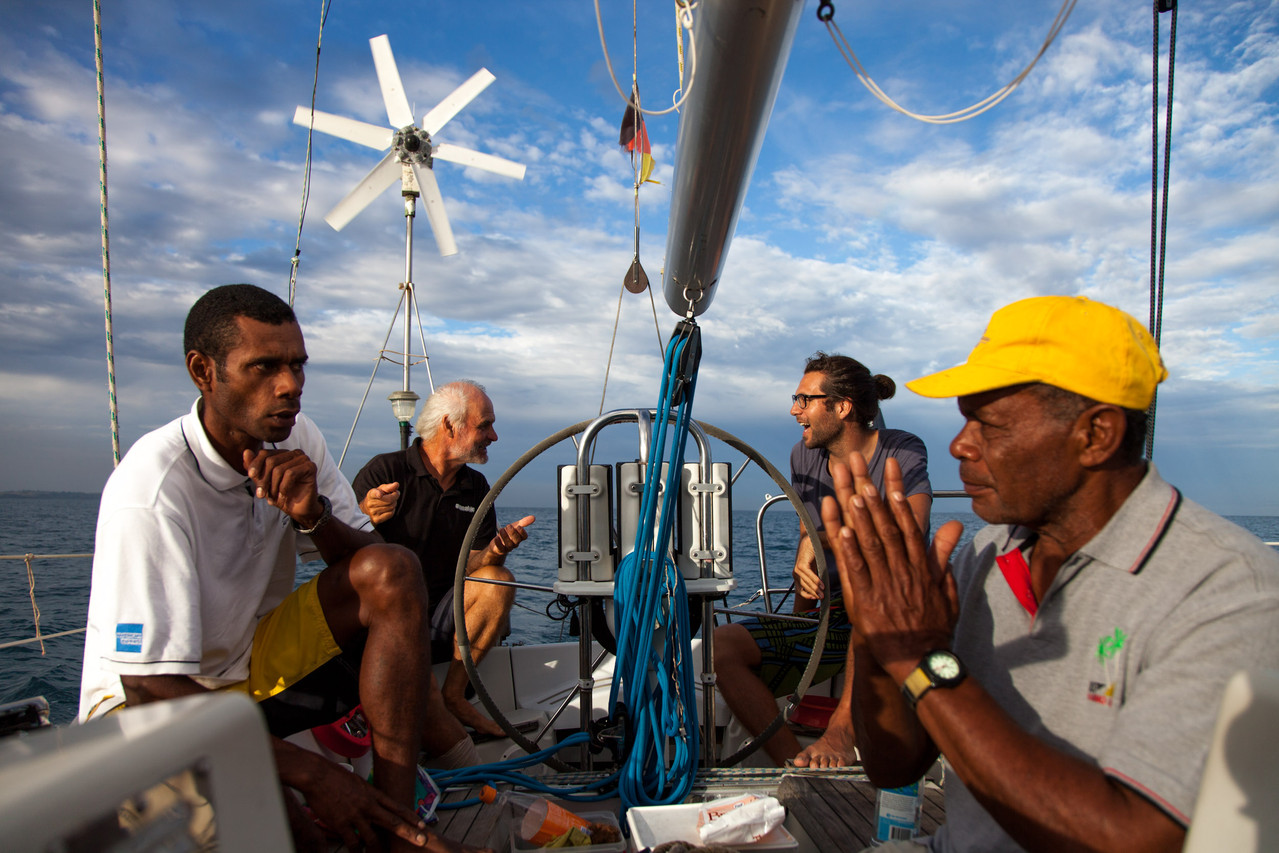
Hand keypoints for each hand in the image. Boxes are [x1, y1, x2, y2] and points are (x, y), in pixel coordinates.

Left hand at [244, 448, 321, 522]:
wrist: (298, 509)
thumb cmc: (281, 494)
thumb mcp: (263, 481)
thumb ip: (254, 467)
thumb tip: (246, 451)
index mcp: (283, 454)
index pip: (265, 453)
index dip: (256, 465)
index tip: (252, 477)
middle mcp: (293, 453)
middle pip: (271, 461)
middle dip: (264, 480)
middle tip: (262, 494)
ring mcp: (303, 459)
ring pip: (280, 469)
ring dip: (274, 486)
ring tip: (275, 496)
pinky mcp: (310, 467)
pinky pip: (291, 474)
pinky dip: (284, 487)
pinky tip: (284, 494)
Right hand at [293, 758, 428, 851]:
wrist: (317, 775)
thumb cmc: (335, 776)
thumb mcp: (357, 782)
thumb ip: (367, 794)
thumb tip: (373, 800)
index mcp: (373, 794)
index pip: (397, 806)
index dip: (411, 816)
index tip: (423, 824)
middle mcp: (368, 805)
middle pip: (393, 822)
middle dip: (409, 833)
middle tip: (423, 841)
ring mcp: (355, 815)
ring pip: (373, 838)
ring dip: (379, 850)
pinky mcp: (341, 824)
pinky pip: (352, 843)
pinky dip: (357, 851)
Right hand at [361, 483, 400, 525]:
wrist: (366, 509)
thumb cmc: (377, 497)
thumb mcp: (381, 489)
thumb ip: (389, 487)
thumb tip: (396, 484)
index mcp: (370, 494)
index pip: (374, 494)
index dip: (377, 494)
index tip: (380, 494)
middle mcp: (370, 504)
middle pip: (389, 500)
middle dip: (395, 496)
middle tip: (394, 494)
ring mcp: (373, 512)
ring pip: (391, 507)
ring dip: (394, 503)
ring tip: (389, 502)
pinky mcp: (376, 520)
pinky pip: (391, 513)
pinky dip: (392, 510)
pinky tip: (388, 508)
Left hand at [488, 515, 534, 559]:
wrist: (498, 541)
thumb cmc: (508, 533)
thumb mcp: (515, 526)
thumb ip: (523, 522)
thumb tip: (534, 517)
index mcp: (519, 537)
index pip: (524, 537)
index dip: (522, 532)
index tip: (519, 526)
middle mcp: (515, 543)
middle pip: (517, 540)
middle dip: (513, 533)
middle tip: (508, 526)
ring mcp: (508, 548)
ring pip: (509, 544)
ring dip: (505, 536)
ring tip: (502, 529)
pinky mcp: (500, 550)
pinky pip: (500, 548)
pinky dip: (499, 543)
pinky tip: (496, 538)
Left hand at [791, 536, 823, 602]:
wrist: (813, 539)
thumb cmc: (815, 554)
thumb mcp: (815, 568)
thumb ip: (817, 577)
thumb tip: (824, 590)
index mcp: (798, 575)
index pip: (800, 590)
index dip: (807, 596)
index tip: (815, 599)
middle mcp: (796, 573)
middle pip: (804, 588)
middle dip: (814, 594)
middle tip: (822, 598)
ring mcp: (797, 569)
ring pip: (806, 583)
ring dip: (815, 590)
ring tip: (823, 594)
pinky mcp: (801, 564)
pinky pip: (808, 575)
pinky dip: (816, 581)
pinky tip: (822, 585)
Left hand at [820, 454, 963, 684]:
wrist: (922, 661)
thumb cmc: (934, 627)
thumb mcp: (946, 589)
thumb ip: (944, 556)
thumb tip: (953, 526)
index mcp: (921, 566)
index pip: (908, 524)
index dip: (898, 497)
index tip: (890, 474)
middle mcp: (902, 570)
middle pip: (885, 526)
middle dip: (872, 494)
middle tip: (861, 468)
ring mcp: (884, 584)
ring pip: (870, 543)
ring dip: (859, 515)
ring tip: (849, 490)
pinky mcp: (866, 601)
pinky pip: (855, 570)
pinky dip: (847, 549)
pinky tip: (839, 529)